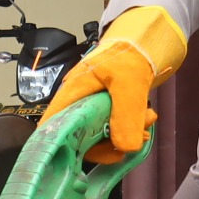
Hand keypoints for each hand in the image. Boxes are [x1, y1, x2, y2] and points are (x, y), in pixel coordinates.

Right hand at [40, 6, 188, 156]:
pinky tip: (146, 121)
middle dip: (107, 144)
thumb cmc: (129, 54)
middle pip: (79, 138)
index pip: (51, 125)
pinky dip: (130, 131)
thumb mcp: (129, 83)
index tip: (83, 156)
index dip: (58, 145)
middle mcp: (78, 104)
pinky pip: (114, 130)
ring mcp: (93, 109)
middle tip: (134, 138)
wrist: (146, 42)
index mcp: (72, 93)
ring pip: (100, 137)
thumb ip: (126, 116)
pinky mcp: (108, 112)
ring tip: (147, 122)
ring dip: (124, 137)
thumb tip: (125, 148)